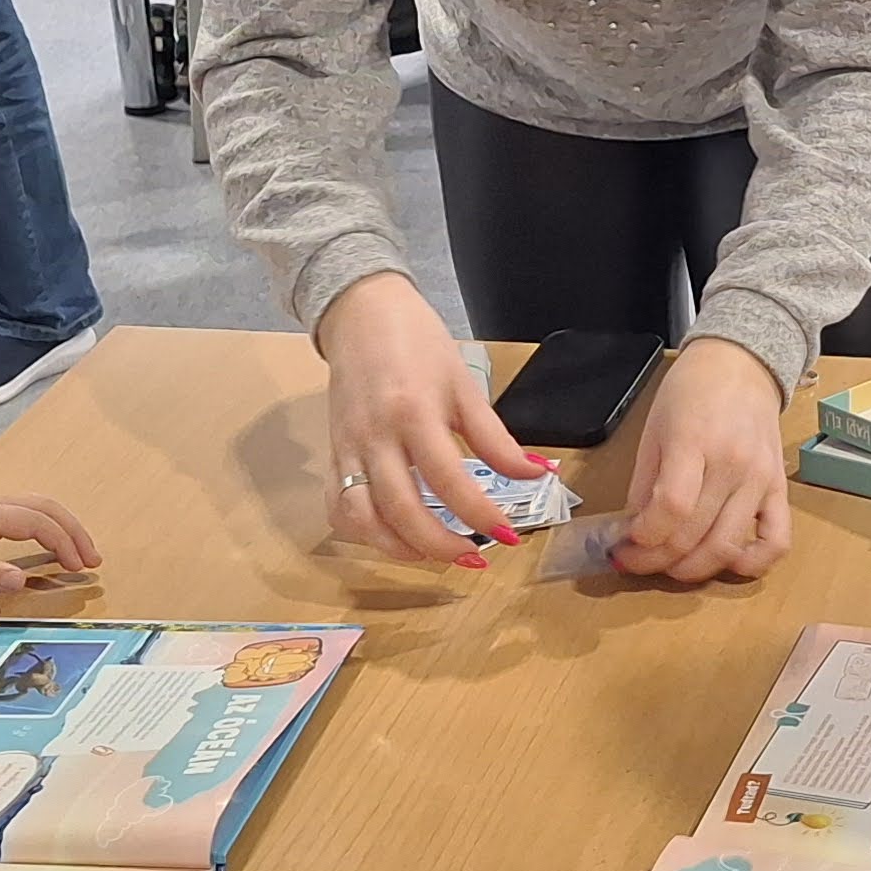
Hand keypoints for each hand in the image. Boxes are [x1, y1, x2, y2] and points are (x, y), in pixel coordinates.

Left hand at [0, 494, 100, 593]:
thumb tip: (22, 578)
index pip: (34, 521)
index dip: (63, 542)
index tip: (80, 567)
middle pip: (41, 505)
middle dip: (72, 529)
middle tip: (93, 559)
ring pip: (31, 505)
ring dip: (59, 525)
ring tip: (78, 553)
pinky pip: (18, 511)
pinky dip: (42, 524)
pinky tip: (44, 544)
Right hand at [315, 273, 544, 564]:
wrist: (360, 313)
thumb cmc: (416, 343)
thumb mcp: (464, 385)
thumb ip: (496, 438)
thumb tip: (537, 473)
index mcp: (413, 413)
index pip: (448, 480)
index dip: (480, 514)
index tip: (507, 535)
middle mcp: (375, 436)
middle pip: (401, 510)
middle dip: (441, 545)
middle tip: (475, 557)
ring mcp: (347, 448)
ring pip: (362, 519)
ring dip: (400, 548)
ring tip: (436, 553)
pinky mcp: (332, 454)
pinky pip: (338, 507)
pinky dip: (364, 533)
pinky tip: (393, 537)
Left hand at [617, 338, 791, 583]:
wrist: (742, 365)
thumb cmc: (691, 392)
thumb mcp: (654, 430)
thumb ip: (643, 483)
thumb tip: (634, 532)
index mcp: (694, 441)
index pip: (671, 507)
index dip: (644, 538)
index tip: (625, 544)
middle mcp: (732, 464)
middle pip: (694, 534)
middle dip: (657, 559)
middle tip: (636, 561)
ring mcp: (760, 479)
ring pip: (728, 546)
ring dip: (694, 569)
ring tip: (671, 566)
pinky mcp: (780, 489)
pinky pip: (777, 541)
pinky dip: (754, 563)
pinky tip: (728, 564)